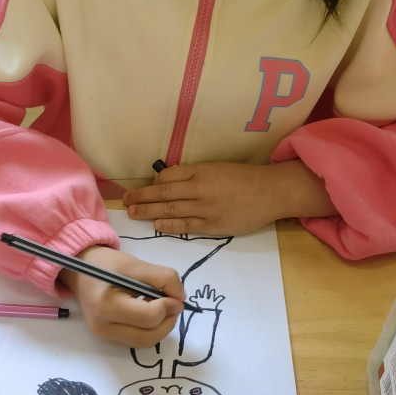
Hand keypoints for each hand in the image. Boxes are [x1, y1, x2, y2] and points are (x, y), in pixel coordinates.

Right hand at [59, 245, 185, 346]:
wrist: (78, 270)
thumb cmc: (105, 264)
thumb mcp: (135, 265)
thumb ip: (163, 278)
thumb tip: (180, 298)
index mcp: (106, 305)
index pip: (149, 317)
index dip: (168, 306)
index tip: (176, 295)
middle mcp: (103, 326)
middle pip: (148, 336)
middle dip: (168, 321)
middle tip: (173, 304)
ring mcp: (104, 335)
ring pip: (145, 342)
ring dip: (161, 327)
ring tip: (162, 307)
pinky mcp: (107, 337)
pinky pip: (137, 340)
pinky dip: (150, 328)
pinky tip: (149, 312)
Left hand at [122, 160, 336, 235]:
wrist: (271, 192)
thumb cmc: (245, 178)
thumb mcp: (218, 169)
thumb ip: (196, 175)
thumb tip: (170, 181)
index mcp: (201, 171)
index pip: (167, 177)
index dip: (152, 184)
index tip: (141, 188)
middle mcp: (199, 188)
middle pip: (162, 193)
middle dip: (141, 197)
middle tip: (125, 201)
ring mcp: (205, 208)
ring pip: (169, 209)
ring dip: (148, 211)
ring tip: (133, 213)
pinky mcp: (212, 225)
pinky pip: (185, 225)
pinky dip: (168, 225)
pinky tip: (156, 225)